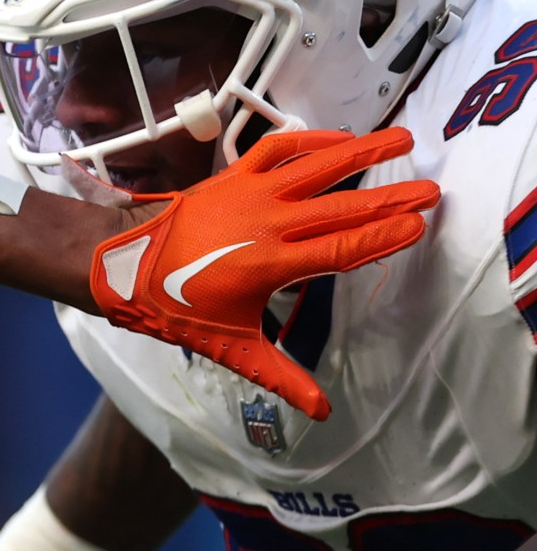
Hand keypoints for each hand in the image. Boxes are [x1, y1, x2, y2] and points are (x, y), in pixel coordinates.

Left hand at [88, 128, 434, 419]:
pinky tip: (340, 138)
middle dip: (389, 198)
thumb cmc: (174, 309)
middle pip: (340, 206)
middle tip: (431, 192)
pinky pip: (276, 150)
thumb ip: (280, 376)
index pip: (340, 249)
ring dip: (361, 151)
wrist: (119, 267)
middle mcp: (263, 223)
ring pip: (314, 166)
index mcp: (267, 266)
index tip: (418, 227)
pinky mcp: (230, 177)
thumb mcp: (229, 347)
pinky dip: (309, 140)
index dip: (382, 237)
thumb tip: (322, 412)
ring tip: (404, 139)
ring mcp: (246, 194)